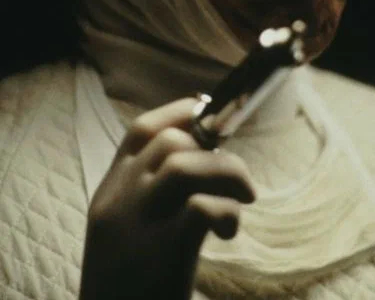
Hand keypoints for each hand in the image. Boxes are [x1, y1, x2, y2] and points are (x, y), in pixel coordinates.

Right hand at [79, 98, 255, 299]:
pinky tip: (228, 231)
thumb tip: (203, 155)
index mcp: (110, 190)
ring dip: (228, 172)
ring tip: (244, 196)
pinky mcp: (163, 253)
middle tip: (235, 177)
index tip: (208, 112)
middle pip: (171, 142)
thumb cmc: (129, 284)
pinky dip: (227, 211)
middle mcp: (120, 198)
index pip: (141, 129)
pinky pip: (202, 207)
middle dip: (214, 150)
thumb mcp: (127, 229)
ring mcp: (139, 223)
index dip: (180, 112)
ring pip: (185, 164)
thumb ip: (151, 191)